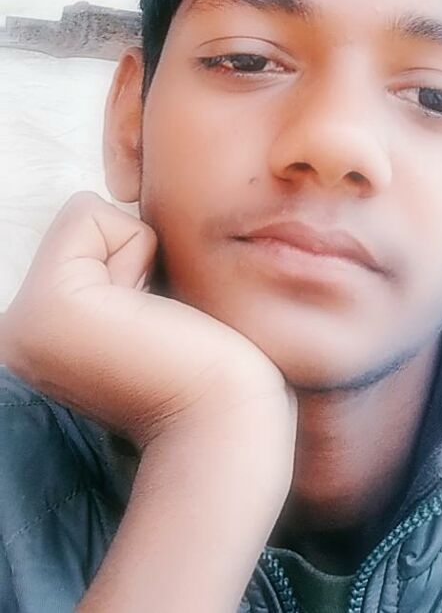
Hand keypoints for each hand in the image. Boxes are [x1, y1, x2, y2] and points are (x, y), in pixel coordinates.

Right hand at [0, 189, 295, 452]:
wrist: (226, 422)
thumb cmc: (208, 368)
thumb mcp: (143, 310)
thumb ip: (114, 271)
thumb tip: (126, 218)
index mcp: (38, 337)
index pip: (76, 240)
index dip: (131, 263)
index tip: (151, 327)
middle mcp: (16, 332)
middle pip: (80, 226)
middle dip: (132, 258)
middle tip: (153, 327)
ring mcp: (23, 322)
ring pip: (86, 217)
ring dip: (136, 256)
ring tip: (151, 323)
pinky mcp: (51, 306)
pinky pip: (93, 214)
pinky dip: (138, 249)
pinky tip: (149, 314)